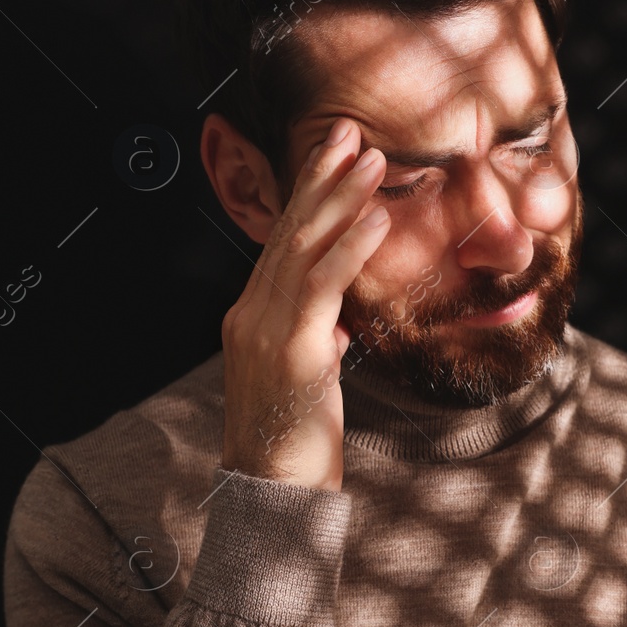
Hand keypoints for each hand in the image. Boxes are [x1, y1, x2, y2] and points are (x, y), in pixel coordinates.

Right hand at [220, 118, 389, 491]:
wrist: (275, 495)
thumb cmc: (295, 443)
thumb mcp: (305, 379)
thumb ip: (314, 341)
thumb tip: (337, 323)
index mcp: (251, 317)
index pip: (281, 242)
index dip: (309, 194)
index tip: (335, 154)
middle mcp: (250, 315)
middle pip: (287, 231)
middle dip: (320, 177)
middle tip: (349, 131)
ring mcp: (266, 330)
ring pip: (303, 247)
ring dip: (340, 198)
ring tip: (372, 160)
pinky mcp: (293, 351)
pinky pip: (323, 286)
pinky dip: (350, 246)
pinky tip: (376, 218)